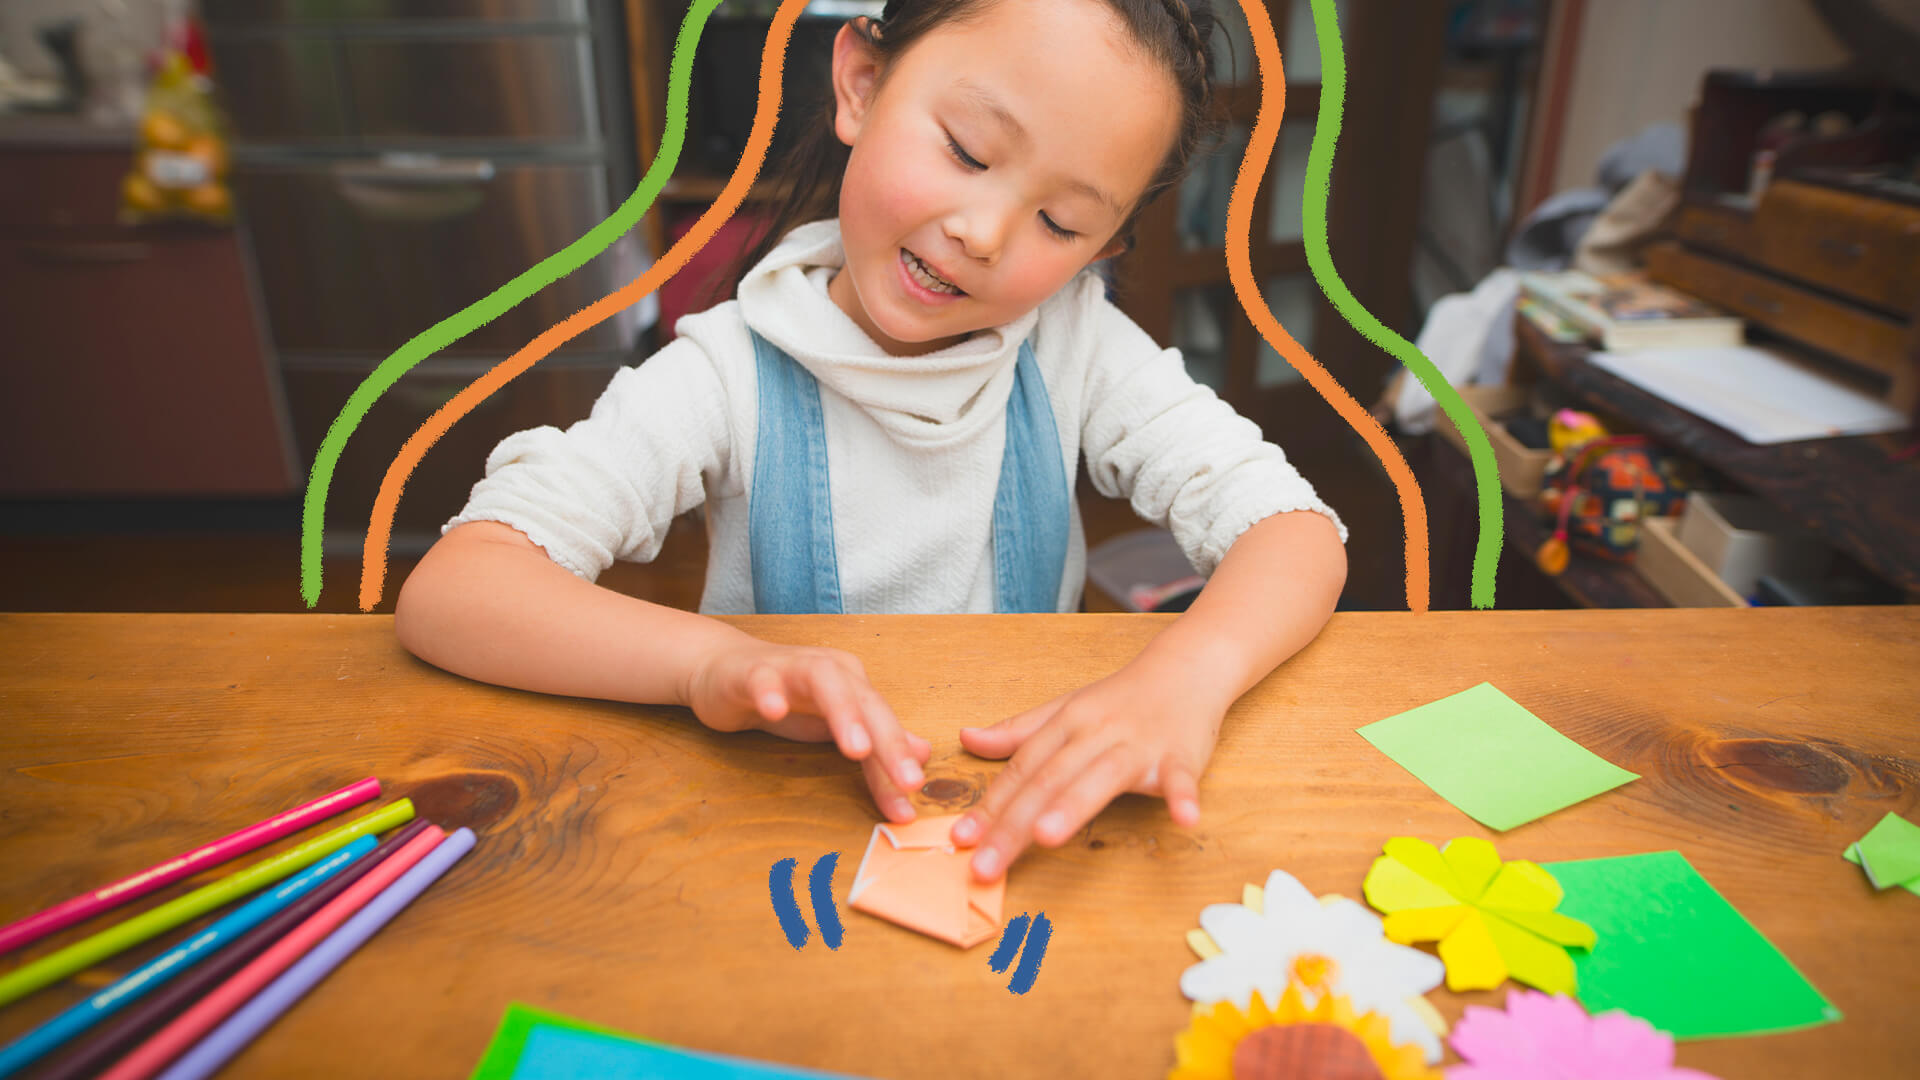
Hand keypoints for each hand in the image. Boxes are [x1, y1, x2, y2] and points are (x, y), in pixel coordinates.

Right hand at [685, 640, 929, 821]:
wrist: (723, 669)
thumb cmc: (785, 698)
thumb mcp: (833, 724)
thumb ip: (875, 741)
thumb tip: (923, 755)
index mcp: (854, 685)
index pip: (883, 727)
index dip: (898, 766)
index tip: (909, 808)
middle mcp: (831, 670)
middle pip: (866, 701)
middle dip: (889, 741)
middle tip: (908, 781)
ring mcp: (791, 668)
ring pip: (825, 682)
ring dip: (844, 713)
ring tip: (857, 750)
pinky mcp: (752, 671)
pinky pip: (763, 679)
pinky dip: (770, 693)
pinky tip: (774, 712)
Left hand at [949, 658, 1227, 881]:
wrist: (1186, 669)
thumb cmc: (1122, 699)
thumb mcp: (1066, 709)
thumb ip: (1018, 731)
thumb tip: (967, 739)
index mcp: (1065, 724)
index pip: (1021, 769)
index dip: (990, 806)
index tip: (960, 839)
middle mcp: (1095, 734)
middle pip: (1049, 781)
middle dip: (1013, 825)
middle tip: (984, 865)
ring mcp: (1138, 745)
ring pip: (1101, 776)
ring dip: (1073, 806)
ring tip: (1045, 838)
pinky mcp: (1181, 756)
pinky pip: (1180, 778)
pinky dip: (1183, 797)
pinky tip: (1184, 819)